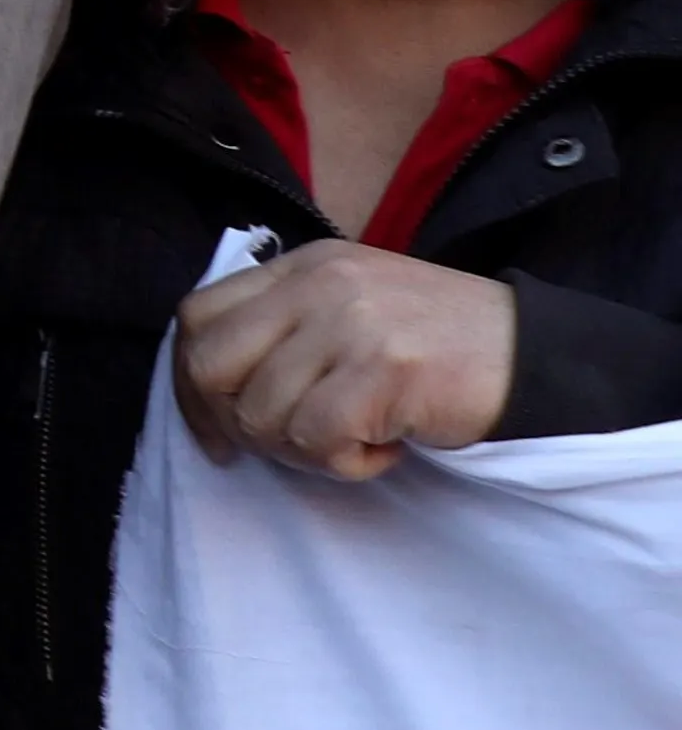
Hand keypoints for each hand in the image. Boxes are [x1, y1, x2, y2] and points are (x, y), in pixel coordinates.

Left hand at [175, 238, 516, 477]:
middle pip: (210, 366)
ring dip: (302, 451)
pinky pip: (317, 439)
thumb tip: (205, 391)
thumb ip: (282, 330)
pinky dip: (346, 463)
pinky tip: (385, 447)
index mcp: (301, 266)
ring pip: (262, 413)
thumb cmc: (438, 347)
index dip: (190, 385)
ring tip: (354, 440)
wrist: (538, 358)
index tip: (216, 433)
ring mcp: (351, 322)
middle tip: (290, 442)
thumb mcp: (350, 311)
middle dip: (237, 423)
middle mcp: (319, 284)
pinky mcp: (385, 368)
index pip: (196, 318)